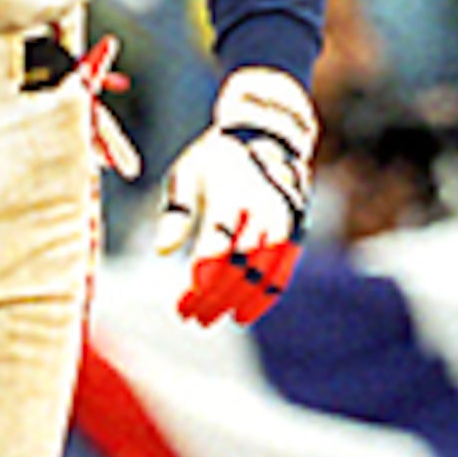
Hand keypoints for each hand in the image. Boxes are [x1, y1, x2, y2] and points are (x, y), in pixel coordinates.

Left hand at [151, 69, 316, 327]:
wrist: (266, 137)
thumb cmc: (215, 160)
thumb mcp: (187, 173)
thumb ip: (176, 212)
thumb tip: (162, 252)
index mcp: (232, 189)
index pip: (221, 235)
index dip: (207, 264)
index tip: (190, 288)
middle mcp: (262, 207)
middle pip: (239, 261)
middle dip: (213, 293)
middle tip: (187, 315)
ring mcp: (283, 221)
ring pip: (260, 272)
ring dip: (234, 300)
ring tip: (205, 318)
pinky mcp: (296, 233)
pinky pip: (283, 271)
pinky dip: (264, 296)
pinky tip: (242, 314)